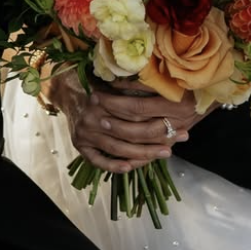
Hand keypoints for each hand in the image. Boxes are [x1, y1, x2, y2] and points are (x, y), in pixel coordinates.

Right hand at [45, 71, 195, 171]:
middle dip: (158, 137)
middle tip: (181, 137)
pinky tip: (130, 167)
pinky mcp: (79, 144)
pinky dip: (114, 165)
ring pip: (119, 148)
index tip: (181, 121)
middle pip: (130, 132)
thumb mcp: (116, 82)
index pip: (136, 112)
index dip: (159, 118)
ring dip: (144, 153)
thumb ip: (135, 90)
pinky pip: (98, 160)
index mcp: (103, 98)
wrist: (69, 91)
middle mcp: (93, 116)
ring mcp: (85, 132)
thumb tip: (168, 95)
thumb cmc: (98, 86)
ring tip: (166, 153)